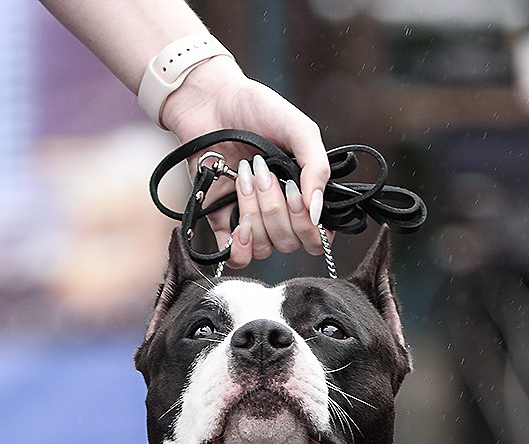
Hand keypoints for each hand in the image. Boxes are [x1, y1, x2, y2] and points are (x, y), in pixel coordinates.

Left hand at [161, 57, 330, 267]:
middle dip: (276, 209)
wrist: (211, 101)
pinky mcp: (223, 222)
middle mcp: (281, 212)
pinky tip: (238, 227)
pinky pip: (236, 258)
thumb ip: (317, 168)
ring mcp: (252, 220)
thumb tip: (317, 212)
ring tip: (243, 176)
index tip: (297, 196)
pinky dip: (239, 249)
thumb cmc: (257, 108)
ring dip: (254, 213)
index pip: (316, 237)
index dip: (310, 229)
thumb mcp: (299, 130)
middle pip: (289, 242)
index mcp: (303, 193)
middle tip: (263, 171)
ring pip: (263, 246)